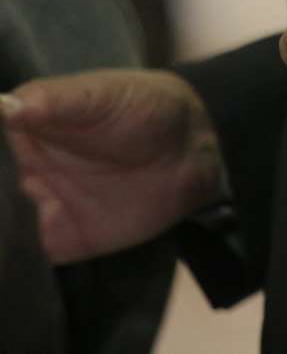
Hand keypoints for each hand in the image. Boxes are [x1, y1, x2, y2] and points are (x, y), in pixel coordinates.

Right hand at [0, 69, 225, 263]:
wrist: (196, 149)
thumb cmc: (144, 106)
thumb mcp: (100, 95)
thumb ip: (54, 100)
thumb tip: (1, 105)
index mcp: (16, 129)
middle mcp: (14, 171)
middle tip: (17, 193)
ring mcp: (32, 208)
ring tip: (12, 224)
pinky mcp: (56, 241)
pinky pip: (20, 258)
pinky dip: (9, 264)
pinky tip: (9, 259)